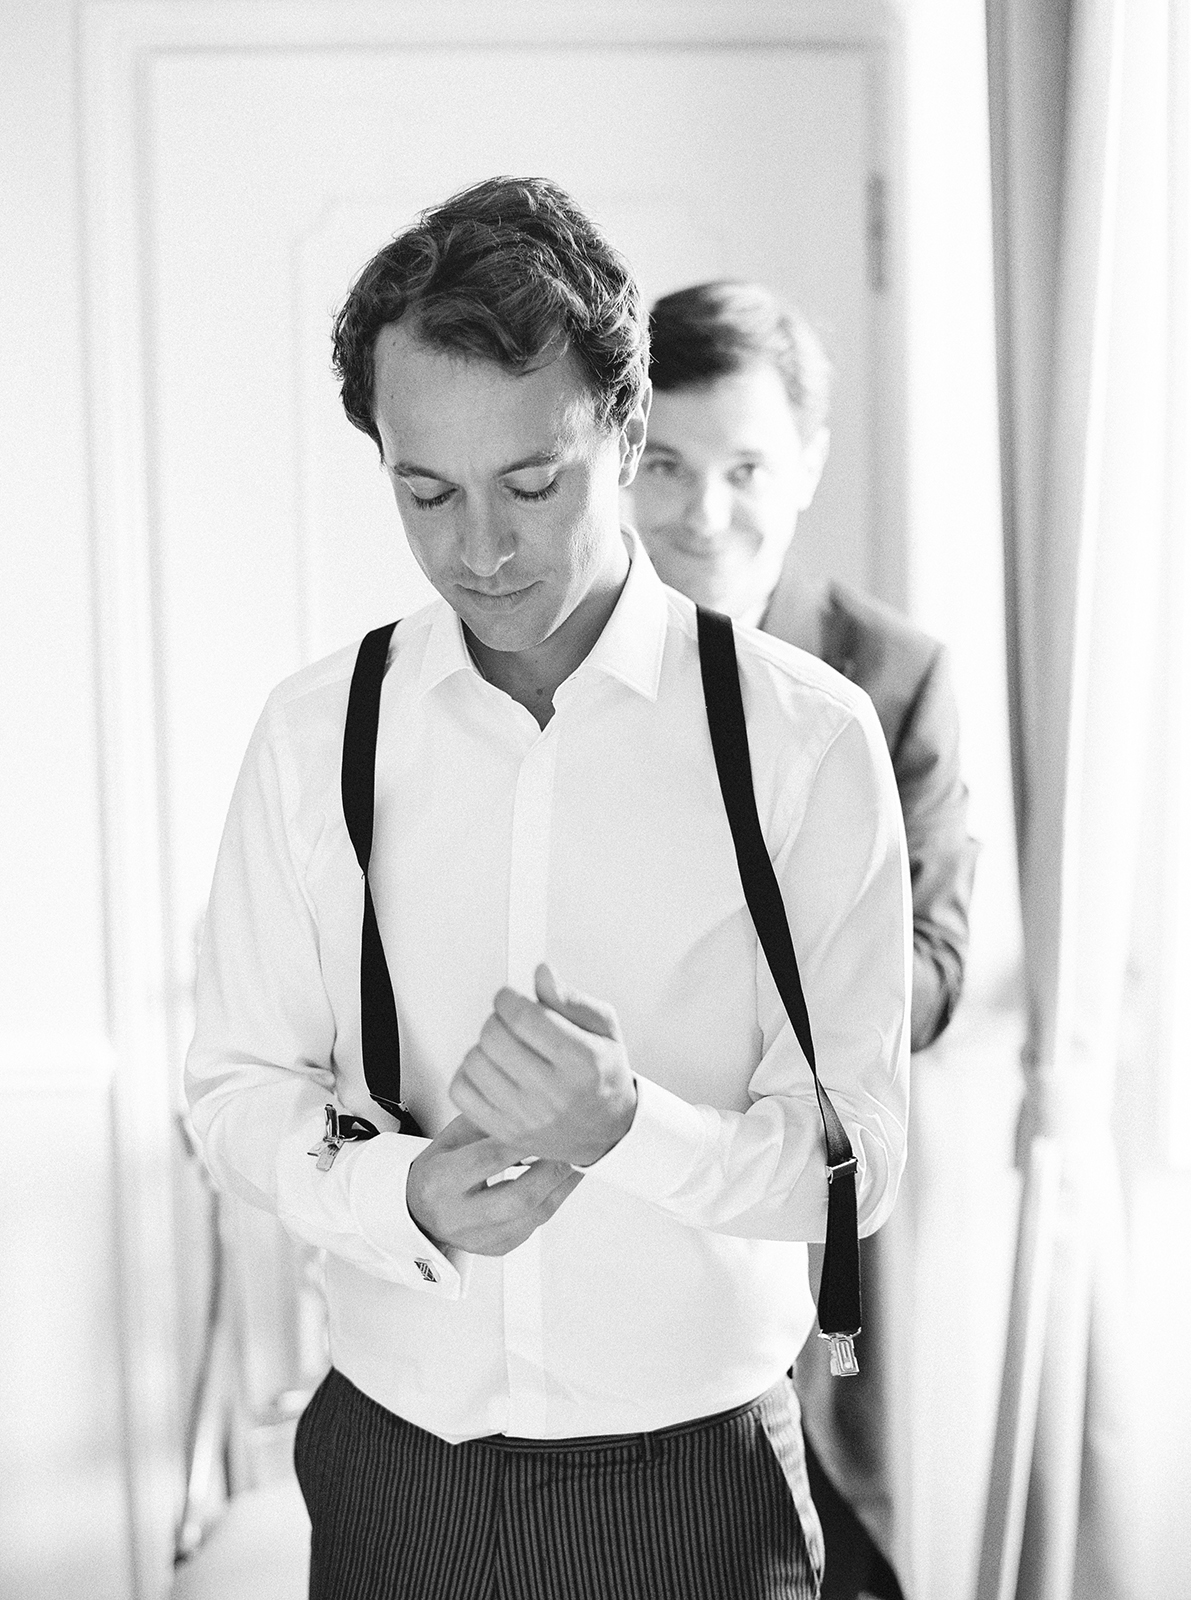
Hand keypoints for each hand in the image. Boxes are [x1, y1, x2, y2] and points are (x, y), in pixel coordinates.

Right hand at [406, 1114, 581, 1256]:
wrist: (419, 1211)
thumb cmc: (436, 1172)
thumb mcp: (450, 1138)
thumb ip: (487, 1124)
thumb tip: (527, 1108)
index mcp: (441, 1182)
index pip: (489, 1159)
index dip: (523, 1142)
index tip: (548, 1125)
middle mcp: (456, 1216)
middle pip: (517, 1198)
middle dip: (552, 1171)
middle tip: (572, 1149)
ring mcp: (476, 1238)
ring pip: (530, 1218)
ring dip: (559, 1189)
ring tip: (575, 1165)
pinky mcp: (495, 1249)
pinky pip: (532, 1229)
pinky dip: (550, 1203)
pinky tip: (560, 1185)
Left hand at [448, 964, 637, 1167]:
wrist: (606, 1131)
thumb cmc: (602, 1076)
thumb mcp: (603, 1028)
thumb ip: (570, 999)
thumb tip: (541, 973)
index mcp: (582, 1061)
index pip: (523, 1016)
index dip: (507, 998)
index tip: (509, 997)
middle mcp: (554, 1093)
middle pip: (494, 1036)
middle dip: (496, 1019)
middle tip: (510, 1023)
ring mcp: (526, 1116)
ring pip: (474, 1060)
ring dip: (484, 1047)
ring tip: (505, 1049)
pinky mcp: (504, 1131)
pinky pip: (461, 1090)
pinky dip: (469, 1074)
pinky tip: (492, 1071)